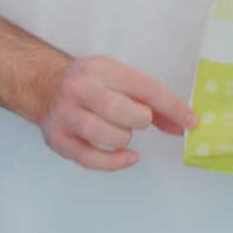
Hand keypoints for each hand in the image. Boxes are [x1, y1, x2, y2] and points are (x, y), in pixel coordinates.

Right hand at [37, 55, 197, 171]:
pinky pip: (91, 159)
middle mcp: (80, 89)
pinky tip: (127, 156)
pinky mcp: (57, 139)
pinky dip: (114, 163)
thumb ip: (149, 100)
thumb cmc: (89, 84)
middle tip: (138, 119)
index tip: (190, 122)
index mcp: (102, 69)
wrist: (41, 84)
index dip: (172, 107)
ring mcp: (66, 114)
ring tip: (119, 131)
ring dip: (123, 138)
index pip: (145, 88)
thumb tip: (182, 124)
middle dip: (140, 120)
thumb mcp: (118, 78)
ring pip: (107, 136)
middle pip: (123, 112)